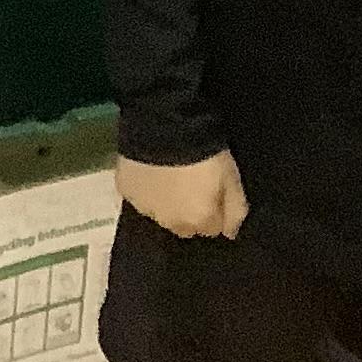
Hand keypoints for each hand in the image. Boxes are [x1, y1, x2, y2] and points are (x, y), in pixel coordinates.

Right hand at [120, 150, 246, 238]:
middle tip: (189, 185)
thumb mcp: (233, 181)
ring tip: (168, 177)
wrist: (166, 128)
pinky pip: (138, 196)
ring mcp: (145, 208)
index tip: (211, 194)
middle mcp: (170, 223)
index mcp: (198, 221)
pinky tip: (149, 171)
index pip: (210, 230)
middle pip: (182, 226)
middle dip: (187, 212)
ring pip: (158, 213)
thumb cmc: (207, 155)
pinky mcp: (125, 191)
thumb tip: (229, 234)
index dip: (213, 211)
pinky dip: (144, 188)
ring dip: (165, 202)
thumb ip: (236, 212)